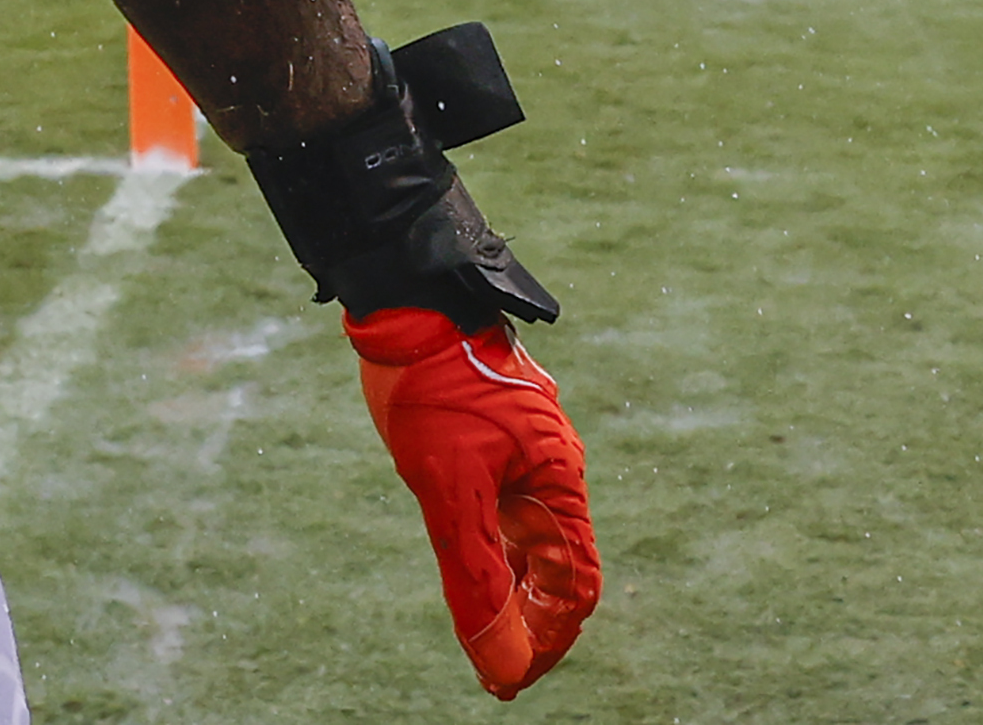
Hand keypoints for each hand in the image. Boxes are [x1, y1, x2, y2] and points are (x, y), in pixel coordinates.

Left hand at [349, 308, 597, 698]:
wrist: (410, 302)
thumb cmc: (432, 387)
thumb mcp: (447, 489)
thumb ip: (475, 572)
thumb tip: (497, 658)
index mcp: (560, 480)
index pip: (573, 587)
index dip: (546, 640)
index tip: (509, 680)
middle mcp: (554, 467)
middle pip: (556, 567)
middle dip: (529, 622)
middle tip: (495, 668)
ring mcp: (527, 450)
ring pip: (531, 537)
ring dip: (511, 588)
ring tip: (485, 630)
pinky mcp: (498, 436)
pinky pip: (509, 505)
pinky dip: (496, 546)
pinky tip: (474, 566)